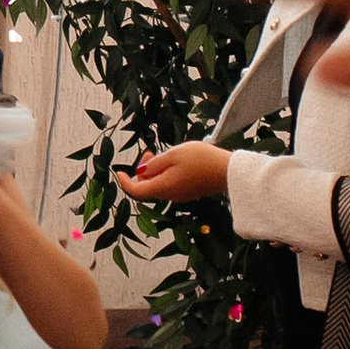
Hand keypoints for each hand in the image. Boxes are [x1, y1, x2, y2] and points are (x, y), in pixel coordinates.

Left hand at [117, 140, 231, 204]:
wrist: (229, 171)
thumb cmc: (201, 160)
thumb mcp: (173, 155)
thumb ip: (154, 164)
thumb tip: (141, 172)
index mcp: (163, 187)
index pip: (136, 191)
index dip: (125, 182)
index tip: (120, 172)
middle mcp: (171, 195)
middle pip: (147, 187)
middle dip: (143, 170)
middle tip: (148, 153)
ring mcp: (182, 195)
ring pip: (159, 185)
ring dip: (155, 170)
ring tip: (162, 153)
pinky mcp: (191, 192)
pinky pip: (171, 184)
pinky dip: (166, 174)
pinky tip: (174, 161)